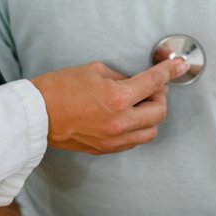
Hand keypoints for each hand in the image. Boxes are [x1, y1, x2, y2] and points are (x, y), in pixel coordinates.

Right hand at [29, 58, 187, 154]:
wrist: (36, 114)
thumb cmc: (59, 88)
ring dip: (150, 115)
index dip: (169, 72)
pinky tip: (125, 116)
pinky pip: (133, 141)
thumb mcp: (94, 70)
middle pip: (159, 112)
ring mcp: (113, 139)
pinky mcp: (105, 149)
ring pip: (150, 131)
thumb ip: (120, 77)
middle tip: (151, 87)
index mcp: (117, 98)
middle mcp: (119, 122)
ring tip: (137, 103)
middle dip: (159, 96)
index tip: (178, 67)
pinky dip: (136, 128)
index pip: (153, 83)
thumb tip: (135, 81)